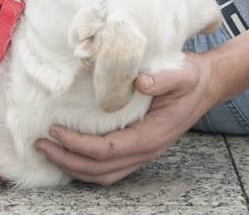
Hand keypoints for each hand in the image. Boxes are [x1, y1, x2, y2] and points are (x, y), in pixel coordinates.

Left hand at [35, 55, 216, 185]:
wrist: (206, 85)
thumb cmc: (191, 78)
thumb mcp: (181, 73)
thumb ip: (163, 79)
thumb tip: (139, 81)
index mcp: (152, 136)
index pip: (107, 150)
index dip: (78, 144)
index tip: (55, 129)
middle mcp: (146, 150)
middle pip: (100, 170)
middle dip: (67, 161)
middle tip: (41, 144)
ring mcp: (143, 153)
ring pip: (104, 175)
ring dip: (74, 168)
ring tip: (50, 152)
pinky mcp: (139, 148)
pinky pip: (110, 168)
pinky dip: (87, 167)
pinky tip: (71, 154)